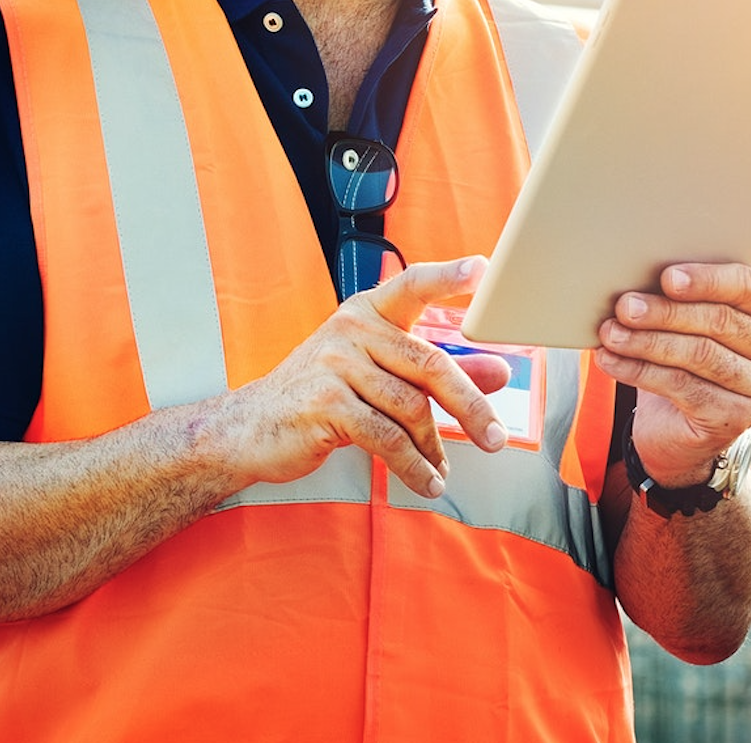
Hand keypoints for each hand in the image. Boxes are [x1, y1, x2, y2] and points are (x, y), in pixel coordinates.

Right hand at [213, 256, 510, 499]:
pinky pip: (386, 438)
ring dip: (434, 447)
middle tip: (496, 438)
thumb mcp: (378, 377)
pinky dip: (413, 466)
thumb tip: (501, 371)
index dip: (448, 276)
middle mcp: (350, 329)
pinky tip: (425, 481)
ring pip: (410, 407)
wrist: (249, 428)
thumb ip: (437, 372)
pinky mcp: (325, 403)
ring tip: (443, 470)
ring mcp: (334, 364)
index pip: (412, 285)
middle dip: (469, 406)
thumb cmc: (320, 397)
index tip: (482, 268)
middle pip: (429, 364)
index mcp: (365, 312)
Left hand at [593, 247, 750, 486]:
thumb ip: (717, 273)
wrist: (684, 422)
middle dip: (665, 312)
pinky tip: (610, 361)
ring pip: (699, 355)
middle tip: (623, 305)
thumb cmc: (692, 349)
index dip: (706, 280)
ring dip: (646, 341)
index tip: (666, 278)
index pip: (748, 286)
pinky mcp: (736, 419)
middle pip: (718, 322)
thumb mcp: (704, 311)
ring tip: (609, 332)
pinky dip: (639, 371)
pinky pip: (682, 387)